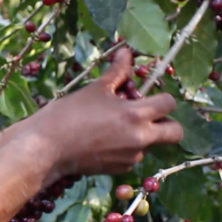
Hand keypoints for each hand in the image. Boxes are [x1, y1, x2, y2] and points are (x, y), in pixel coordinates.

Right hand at [27, 48, 182, 178]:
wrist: (46, 148)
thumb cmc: (68, 114)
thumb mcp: (95, 90)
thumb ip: (117, 72)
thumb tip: (127, 51)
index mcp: (136, 115)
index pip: (169, 103)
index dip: (162, 97)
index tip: (147, 95)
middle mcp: (140, 138)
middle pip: (175, 132)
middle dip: (167, 122)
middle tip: (147, 115)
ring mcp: (131, 157)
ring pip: (151, 144)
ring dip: (142, 134)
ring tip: (114, 126)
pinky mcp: (119, 169)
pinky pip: (133, 156)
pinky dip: (126, 147)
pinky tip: (103, 140)